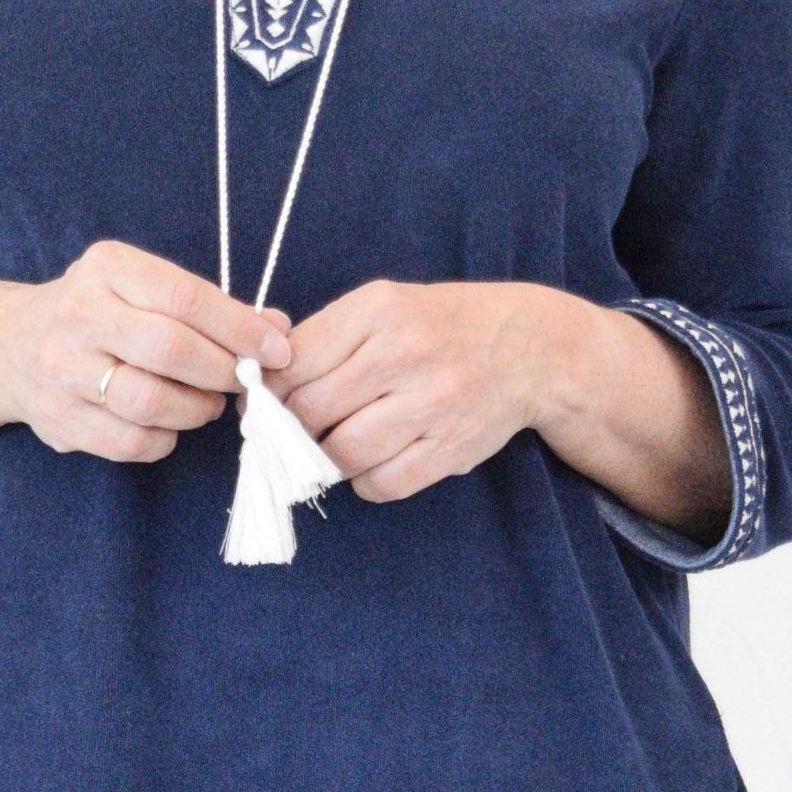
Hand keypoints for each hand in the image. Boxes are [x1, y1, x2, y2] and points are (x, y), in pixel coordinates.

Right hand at [0, 240, 289, 465]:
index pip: (186, 298)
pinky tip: (168, 426)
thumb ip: (210, 307)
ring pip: (149, 401)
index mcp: (108, 269)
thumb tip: (277, 330)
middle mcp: (79, 314)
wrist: (11, 347)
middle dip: (221, 372)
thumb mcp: (144, 288)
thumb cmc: (99, 314)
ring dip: (195, 410)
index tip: (276, 352)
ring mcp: (62, 369)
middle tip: (242, 383)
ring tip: (205, 405)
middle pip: (170, 349)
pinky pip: (129, 441)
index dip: (240, 329)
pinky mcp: (59, 419)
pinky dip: (164, 440)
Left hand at [276, 279, 567, 502]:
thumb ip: (323, 338)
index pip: (292, 364)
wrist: (530, 347)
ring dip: (325, 460)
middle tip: (296, 432)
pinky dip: (364, 482)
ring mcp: (432, 404)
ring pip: (341, 454)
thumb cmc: (440, 326)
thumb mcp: (383, 306)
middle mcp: (405, 354)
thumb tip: (262, 382)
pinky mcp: (450, 449)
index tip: (266, 403)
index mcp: (379, 310)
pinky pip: (382, 484)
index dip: (268, 393)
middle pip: (310, 413)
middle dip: (292, 430)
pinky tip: (372, 463)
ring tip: (334, 446)